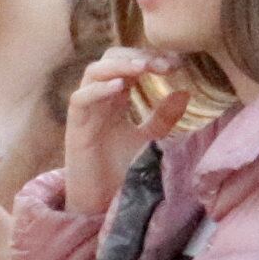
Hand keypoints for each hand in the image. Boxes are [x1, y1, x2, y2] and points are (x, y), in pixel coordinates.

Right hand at [61, 45, 189, 216]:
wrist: (102, 202)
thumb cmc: (121, 172)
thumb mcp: (149, 139)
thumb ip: (161, 117)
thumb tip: (183, 95)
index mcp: (116, 99)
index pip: (129, 64)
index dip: (151, 58)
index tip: (178, 63)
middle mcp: (99, 100)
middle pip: (111, 60)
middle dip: (138, 56)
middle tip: (165, 64)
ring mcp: (86, 112)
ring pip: (93, 72)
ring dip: (119, 65)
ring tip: (144, 68)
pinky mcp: (75, 128)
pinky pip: (80, 99)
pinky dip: (97, 89)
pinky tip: (119, 86)